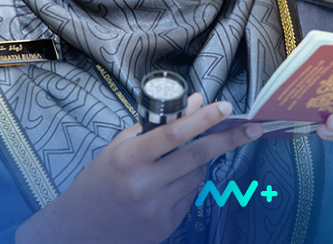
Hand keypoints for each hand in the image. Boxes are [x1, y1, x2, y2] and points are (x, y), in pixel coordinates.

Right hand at [15, 93, 263, 243]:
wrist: (80, 229)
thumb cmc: (98, 181)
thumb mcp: (120, 147)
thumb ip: (158, 125)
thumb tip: (195, 103)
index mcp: (130, 159)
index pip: (174, 134)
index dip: (203, 119)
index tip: (226, 107)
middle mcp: (146, 184)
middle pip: (197, 156)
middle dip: (229, 140)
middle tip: (253, 128)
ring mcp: (158, 208)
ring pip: (197, 176)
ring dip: (199, 162)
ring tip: (176, 161)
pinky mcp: (167, 225)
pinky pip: (191, 196)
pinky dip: (189, 183)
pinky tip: (169, 184)